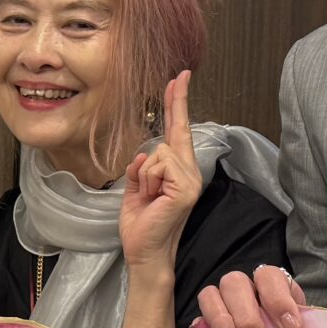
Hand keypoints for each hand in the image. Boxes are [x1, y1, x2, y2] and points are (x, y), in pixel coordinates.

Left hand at [119, 72, 203, 273]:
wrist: (143, 252)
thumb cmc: (140, 225)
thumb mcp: (135, 189)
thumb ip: (142, 169)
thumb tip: (144, 155)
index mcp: (178, 171)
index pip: (178, 132)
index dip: (177, 105)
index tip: (178, 80)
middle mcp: (190, 172)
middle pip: (179, 129)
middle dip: (178, 102)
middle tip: (182, 75)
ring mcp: (190, 179)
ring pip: (159, 152)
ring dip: (145, 175)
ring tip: (149, 196)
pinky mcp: (185, 187)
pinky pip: (159, 164)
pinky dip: (148, 180)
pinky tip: (153, 197)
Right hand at [196, 265, 306, 327]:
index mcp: (268, 283)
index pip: (268, 276)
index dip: (279, 299)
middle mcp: (241, 287)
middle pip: (234, 283)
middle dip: (247, 317)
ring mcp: (218, 302)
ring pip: (209, 295)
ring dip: (221, 322)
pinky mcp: (203, 322)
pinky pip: (196, 320)